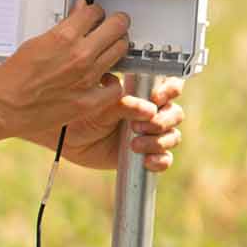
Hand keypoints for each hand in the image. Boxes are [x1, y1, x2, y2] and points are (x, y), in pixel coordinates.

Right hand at [0, 0, 149, 143]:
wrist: (3, 105)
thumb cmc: (14, 76)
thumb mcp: (37, 42)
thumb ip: (63, 27)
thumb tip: (78, 12)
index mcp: (64, 36)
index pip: (95, 11)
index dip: (96, 11)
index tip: (95, 15)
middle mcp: (80, 55)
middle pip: (117, 27)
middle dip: (116, 23)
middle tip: (114, 26)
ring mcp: (87, 79)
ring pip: (120, 51)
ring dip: (117, 46)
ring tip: (110, 49)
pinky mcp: (89, 101)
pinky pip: (116, 87)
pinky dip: (112, 82)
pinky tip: (105, 79)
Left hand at [62, 75, 184, 172]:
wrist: (71, 141)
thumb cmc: (85, 116)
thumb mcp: (101, 107)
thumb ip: (124, 104)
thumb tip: (149, 109)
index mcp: (144, 93)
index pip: (170, 86)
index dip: (171, 90)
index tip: (156, 98)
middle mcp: (152, 112)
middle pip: (175, 113)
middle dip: (163, 120)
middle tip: (138, 126)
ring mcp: (151, 134)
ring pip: (172, 136)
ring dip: (158, 141)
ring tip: (135, 145)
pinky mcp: (148, 154)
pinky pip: (165, 159)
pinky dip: (160, 160)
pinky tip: (146, 161)